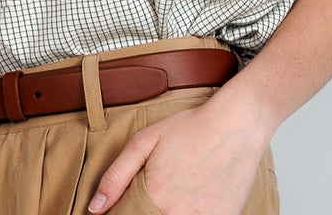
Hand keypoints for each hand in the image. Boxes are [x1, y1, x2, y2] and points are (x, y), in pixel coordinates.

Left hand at [88, 88, 271, 214]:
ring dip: (167, 211)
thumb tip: (95, 207)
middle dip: (145, 210)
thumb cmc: (189, 129)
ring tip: (176, 190)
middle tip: (158, 189)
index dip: (122, 210)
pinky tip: (192, 196)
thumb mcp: (144, 141)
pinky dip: (190, 211)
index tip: (128, 202)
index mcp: (154, 197)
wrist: (236, 126)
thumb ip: (115, 176)